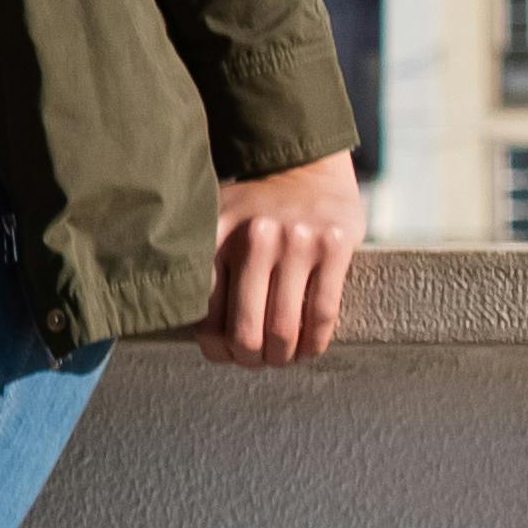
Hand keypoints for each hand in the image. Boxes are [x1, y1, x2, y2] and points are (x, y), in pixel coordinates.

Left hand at [204, 152, 360, 365]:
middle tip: (254, 361)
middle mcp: (254, 238)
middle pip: (245, 329)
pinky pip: (322, 312)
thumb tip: (193, 332)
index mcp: (217, 236)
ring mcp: (297, 242)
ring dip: (282, 357)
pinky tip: (308, 349)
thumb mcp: (215, 224)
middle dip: (249, 358)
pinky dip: (314, 342)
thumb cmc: (253, 208)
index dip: (214, 347)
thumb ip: (201, 267)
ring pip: (284, 328)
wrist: (305, 165)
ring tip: (280, 359)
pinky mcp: (335, 246)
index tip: (223, 354)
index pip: (206, 313)